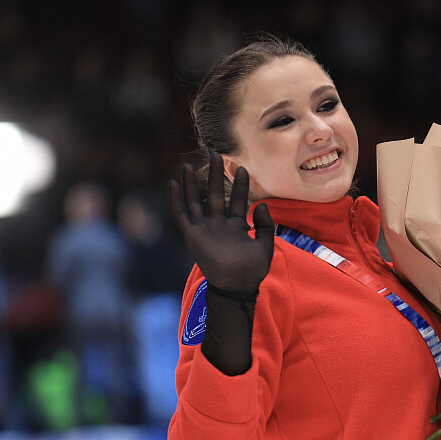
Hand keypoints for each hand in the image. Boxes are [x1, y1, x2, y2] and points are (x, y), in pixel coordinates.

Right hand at [168, 152, 274, 291]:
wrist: (237, 285)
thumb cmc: (253, 270)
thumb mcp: (266, 245)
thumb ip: (266, 225)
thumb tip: (263, 204)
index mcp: (236, 227)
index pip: (238, 200)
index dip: (240, 185)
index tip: (243, 169)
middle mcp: (219, 225)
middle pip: (215, 194)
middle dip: (216, 175)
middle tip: (215, 154)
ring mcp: (205, 229)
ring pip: (196, 200)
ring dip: (192, 183)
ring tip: (189, 163)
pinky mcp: (192, 235)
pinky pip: (181, 214)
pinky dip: (176, 199)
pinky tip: (174, 182)